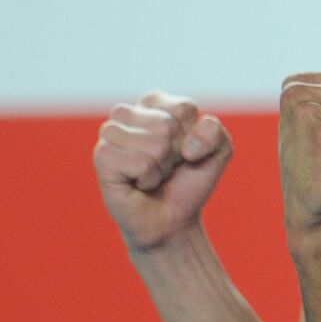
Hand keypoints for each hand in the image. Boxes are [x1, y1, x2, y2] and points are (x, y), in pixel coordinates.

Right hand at [93, 92, 232, 251]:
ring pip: (155, 144)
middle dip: (176, 153)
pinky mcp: (102, 157)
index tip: (186, 150)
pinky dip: (148, 178)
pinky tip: (139, 183)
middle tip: (167, 166)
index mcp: (154, 103)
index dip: (193, 136)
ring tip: (152, 174)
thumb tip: (188, 145)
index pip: (184, 109)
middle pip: (168, 125)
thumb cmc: (189, 180)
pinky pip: (140, 163)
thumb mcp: (218, 151)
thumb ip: (215, 133)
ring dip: (162, 166)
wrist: (172, 218)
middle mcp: (128, 114)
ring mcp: (110, 134)